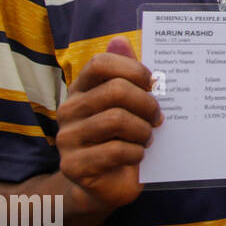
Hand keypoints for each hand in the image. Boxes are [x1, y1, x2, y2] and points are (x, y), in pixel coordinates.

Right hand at [56, 36, 161, 214]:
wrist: (104, 185)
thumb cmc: (122, 138)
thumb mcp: (127, 106)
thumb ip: (126, 75)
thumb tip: (119, 40)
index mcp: (81, 90)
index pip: (100, 64)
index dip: (132, 69)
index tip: (153, 83)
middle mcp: (69, 111)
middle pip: (116, 91)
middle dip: (147, 104)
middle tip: (158, 117)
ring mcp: (67, 139)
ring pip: (117, 120)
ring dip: (143, 131)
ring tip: (147, 138)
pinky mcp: (74, 166)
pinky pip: (114, 151)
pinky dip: (136, 153)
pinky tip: (138, 155)